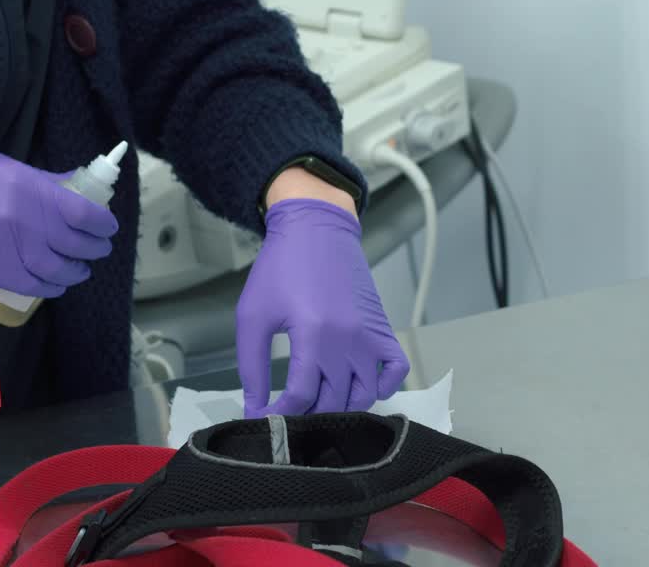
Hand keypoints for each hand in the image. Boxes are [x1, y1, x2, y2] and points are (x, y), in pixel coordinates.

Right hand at [0, 142, 117, 295]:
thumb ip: (42, 180)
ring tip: (81, 269)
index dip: (104, 223)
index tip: (108, 226)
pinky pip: (31, 285)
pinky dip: (50, 288)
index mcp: (31, 190)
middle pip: (77, 243)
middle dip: (96, 248)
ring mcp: (8, 248)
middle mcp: (26, 222)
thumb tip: (75, 182)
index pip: (86, 213)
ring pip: (59, 269)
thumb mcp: (0, 165)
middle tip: (99, 249)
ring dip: (77, 272)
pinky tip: (56, 285)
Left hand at [237, 198, 408, 417]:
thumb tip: (253, 409)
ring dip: (343, 407)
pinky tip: (360, 386)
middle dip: (307, 415)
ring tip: (318, 403)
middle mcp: (347, 340)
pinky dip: (385, 386)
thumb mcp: (253, 317)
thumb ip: (252, 368)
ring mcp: (369, 336)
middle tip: (287, 412)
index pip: (300, 396)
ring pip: (366, 394)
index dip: (278, 414)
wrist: (315, 230)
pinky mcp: (381, 329)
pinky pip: (396, 369)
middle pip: (333, 401)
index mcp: (312, 335)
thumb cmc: (280, 269)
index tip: (263, 417)